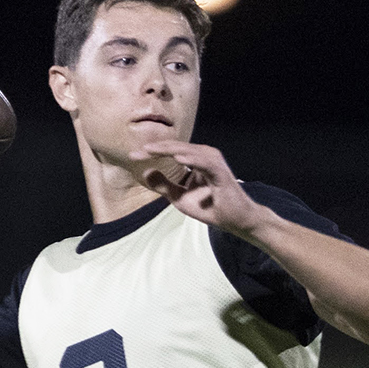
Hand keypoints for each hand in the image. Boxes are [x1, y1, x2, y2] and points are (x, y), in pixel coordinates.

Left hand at [129, 140, 269, 236]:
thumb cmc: (212, 208)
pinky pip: (204, 162)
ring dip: (168, 150)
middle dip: (155, 149)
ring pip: (188, 151)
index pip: (170, 151)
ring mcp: (213, 162)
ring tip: (150, 150)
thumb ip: (164, 185)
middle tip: (135, 152)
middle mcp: (204, 156)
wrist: (236, 220)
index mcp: (195, 159)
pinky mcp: (220, 172)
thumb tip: (146, 172)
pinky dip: (191, 159)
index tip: (132, 156)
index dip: (151, 153)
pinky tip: (177, 158)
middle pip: (176, 147)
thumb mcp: (180, 197)